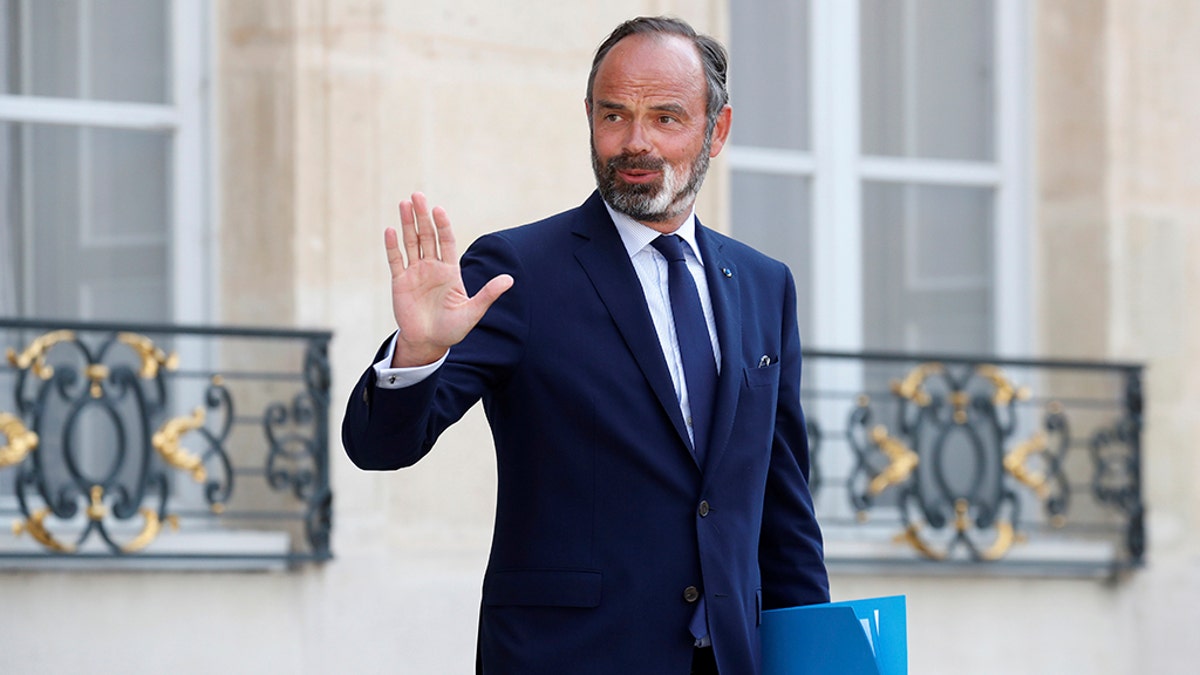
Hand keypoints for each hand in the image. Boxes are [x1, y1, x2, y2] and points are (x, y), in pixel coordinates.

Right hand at [385, 193, 512, 366]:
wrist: (429, 343)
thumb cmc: (453, 329)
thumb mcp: (473, 312)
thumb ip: (488, 294)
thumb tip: (510, 279)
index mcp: (450, 270)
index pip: (446, 241)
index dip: (442, 225)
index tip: (438, 210)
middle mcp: (432, 267)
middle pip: (427, 236)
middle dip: (422, 216)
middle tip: (417, 195)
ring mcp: (415, 272)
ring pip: (410, 243)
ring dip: (407, 224)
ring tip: (404, 203)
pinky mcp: (400, 282)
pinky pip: (396, 260)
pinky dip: (392, 246)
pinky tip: (391, 230)